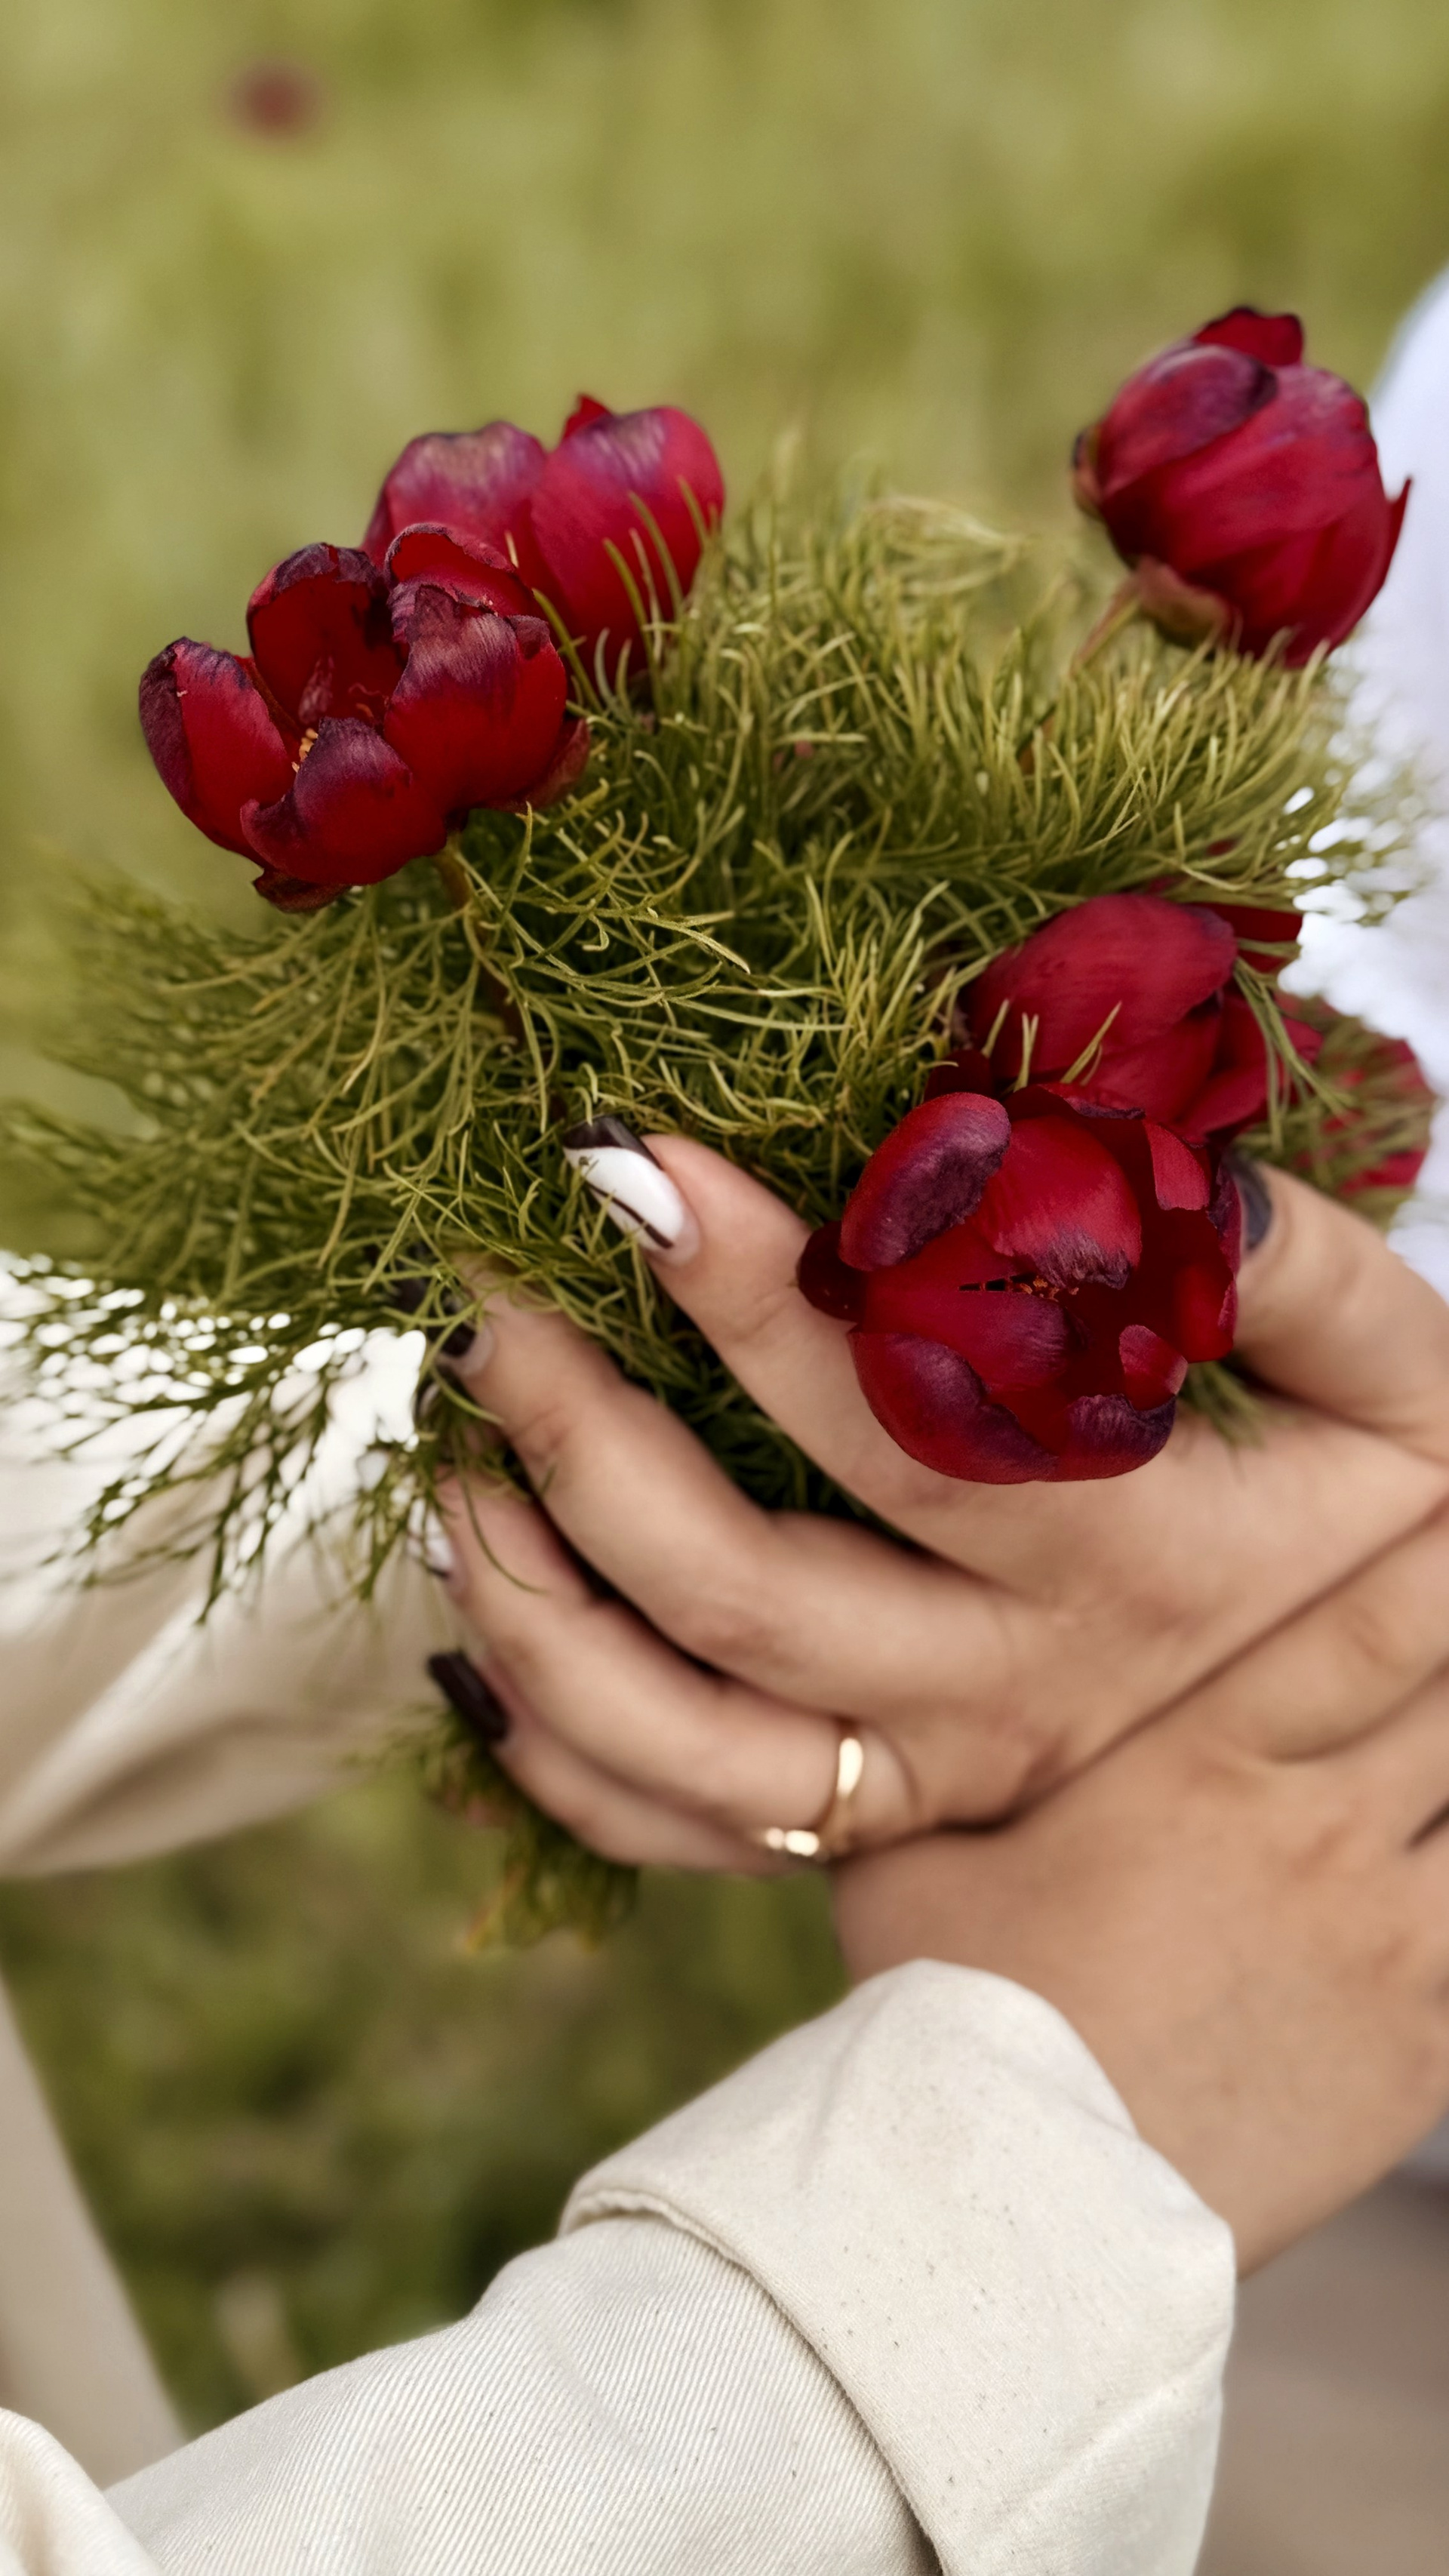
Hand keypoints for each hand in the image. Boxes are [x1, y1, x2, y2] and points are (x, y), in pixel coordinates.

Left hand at [436, 1137, 1448, 1868]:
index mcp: (1134, 1565)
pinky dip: (563, 1759)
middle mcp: (1016, 1695)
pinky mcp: (888, 1834)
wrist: (1422, 1744)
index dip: (759, 1298)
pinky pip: (688, 1834)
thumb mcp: (1407, 1392)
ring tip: (449, 1470)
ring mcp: (937, 1786)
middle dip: (585, 1443)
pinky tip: (481, 1648)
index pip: (908, 1426)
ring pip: (687, 1742)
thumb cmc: (1396, 1535)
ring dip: (537, 1609)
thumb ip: (1306, 1273)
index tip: (632, 1167)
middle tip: (485, 1303)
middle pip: (747, 1593)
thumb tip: (1163, 1162)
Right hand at [835, 1492, 1448, 2269]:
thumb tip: (889, 1659)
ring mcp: (1388, 1942)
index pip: (1364, 1623)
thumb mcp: (926, 1850)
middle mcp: (1318, 1834)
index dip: (1434, 1548)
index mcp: (1203, 1765)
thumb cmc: (945, 2012)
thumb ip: (955, 1750)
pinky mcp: (1425, 2049)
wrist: (1016, 2209)